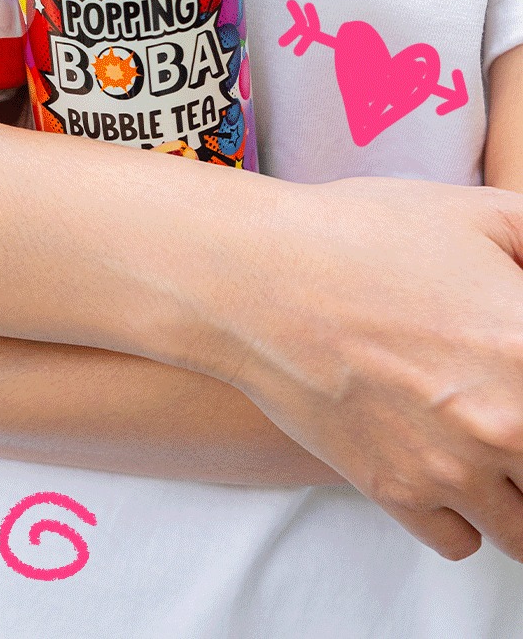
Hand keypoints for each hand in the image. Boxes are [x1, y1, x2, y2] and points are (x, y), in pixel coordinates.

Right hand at [209, 174, 522, 562]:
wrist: (256, 275)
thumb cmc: (361, 234)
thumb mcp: (478, 212)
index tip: (518, 375)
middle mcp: (506, 423)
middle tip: (502, 403)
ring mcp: (450, 467)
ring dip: (514, 487)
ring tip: (484, 442)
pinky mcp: (395, 490)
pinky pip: (463, 540)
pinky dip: (462, 513)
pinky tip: (445, 463)